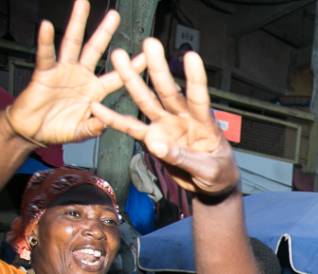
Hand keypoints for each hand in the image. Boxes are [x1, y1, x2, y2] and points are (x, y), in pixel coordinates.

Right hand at [6, 1, 144, 144]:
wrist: (33, 131)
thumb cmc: (58, 130)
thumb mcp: (82, 132)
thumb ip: (95, 127)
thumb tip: (105, 122)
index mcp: (95, 91)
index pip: (118, 76)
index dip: (132, 67)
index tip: (148, 56)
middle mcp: (81, 77)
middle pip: (96, 50)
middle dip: (105, 32)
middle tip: (115, 15)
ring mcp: (63, 72)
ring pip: (72, 43)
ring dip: (77, 23)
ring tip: (83, 5)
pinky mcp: (45, 73)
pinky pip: (46, 54)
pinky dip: (45, 41)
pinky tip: (47, 26)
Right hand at [92, 39, 239, 195]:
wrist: (211, 186)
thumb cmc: (218, 174)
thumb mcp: (208, 170)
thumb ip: (184, 157)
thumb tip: (156, 144)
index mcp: (204, 123)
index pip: (199, 97)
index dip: (195, 78)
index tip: (191, 57)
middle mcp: (183, 119)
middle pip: (168, 91)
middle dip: (158, 68)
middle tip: (150, 44)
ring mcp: (167, 126)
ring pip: (147, 101)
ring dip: (133, 81)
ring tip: (119, 57)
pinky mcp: (154, 139)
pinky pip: (132, 128)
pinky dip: (115, 120)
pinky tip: (99, 108)